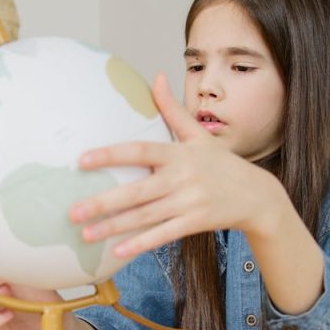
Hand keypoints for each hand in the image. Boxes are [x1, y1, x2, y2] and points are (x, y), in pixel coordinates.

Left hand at [70, 73, 282, 257]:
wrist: (257, 196)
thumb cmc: (222, 164)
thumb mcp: (200, 135)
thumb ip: (174, 110)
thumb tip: (156, 77)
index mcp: (179, 152)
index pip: (139, 150)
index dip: (110, 155)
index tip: (80, 161)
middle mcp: (182, 176)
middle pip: (136, 191)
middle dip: (102, 202)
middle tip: (72, 212)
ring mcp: (189, 201)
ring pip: (145, 216)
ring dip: (113, 227)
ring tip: (84, 234)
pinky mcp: (196, 222)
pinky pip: (163, 235)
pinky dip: (141, 244)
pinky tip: (118, 252)